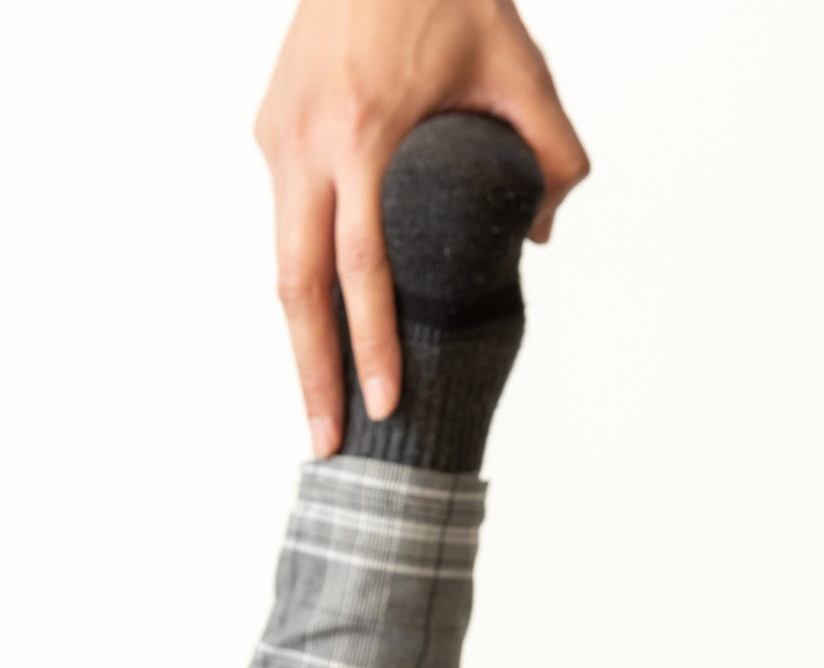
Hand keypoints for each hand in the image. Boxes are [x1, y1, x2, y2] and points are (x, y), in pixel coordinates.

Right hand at [254, 0, 587, 457]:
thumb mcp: (521, 66)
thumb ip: (552, 154)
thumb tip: (540, 233)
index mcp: (365, 132)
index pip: (362, 266)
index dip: (370, 344)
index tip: (382, 404)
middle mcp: (307, 141)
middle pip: (296, 284)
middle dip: (311, 373)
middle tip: (325, 444)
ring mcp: (279, 136)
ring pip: (281, 255)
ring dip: (300, 333)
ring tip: (320, 399)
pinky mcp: (271, 127)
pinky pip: (287, 213)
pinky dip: (304, 271)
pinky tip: (326, 315)